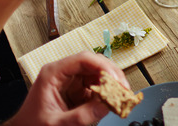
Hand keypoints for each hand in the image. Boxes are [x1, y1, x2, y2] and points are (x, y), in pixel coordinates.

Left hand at [6, 52, 127, 125]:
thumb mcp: (56, 124)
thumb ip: (81, 116)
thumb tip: (107, 105)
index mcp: (53, 74)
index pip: (83, 59)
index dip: (103, 66)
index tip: (116, 79)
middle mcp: (63, 73)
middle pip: (94, 64)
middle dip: (111, 75)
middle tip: (124, 90)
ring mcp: (71, 82)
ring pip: (98, 74)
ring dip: (111, 84)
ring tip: (121, 97)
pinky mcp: (77, 91)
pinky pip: (96, 87)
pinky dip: (107, 94)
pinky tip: (112, 101)